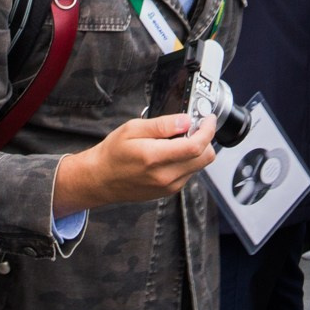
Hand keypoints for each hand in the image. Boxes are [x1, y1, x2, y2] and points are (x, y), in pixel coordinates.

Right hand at [53, 115, 217, 217]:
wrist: (101, 179)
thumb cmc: (113, 153)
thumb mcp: (132, 129)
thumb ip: (161, 125)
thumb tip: (185, 120)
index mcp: (155, 158)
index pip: (196, 146)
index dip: (208, 130)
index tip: (208, 119)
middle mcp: (165, 176)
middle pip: (205, 158)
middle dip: (205, 139)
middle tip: (195, 127)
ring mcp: (169, 186)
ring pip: (199, 166)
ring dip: (196, 150)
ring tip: (178, 139)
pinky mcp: (169, 191)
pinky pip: (189, 173)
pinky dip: (187, 160)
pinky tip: (171, 153)